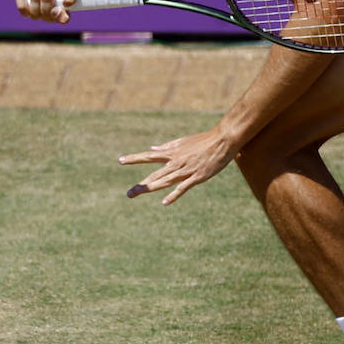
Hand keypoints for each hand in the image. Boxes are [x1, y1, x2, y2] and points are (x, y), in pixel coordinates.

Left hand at [119, 127, 238, 205]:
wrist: (223, 140)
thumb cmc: (204, 140)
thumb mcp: (183, 141)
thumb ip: (167, 147)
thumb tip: (152, 148)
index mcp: (172, 153)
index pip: (149, 156)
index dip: (134, 158)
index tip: (120, 160)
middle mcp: (176, 162)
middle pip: (155, 175)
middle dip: (141, 185)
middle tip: (128, 194)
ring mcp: (186, 170)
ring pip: (165, 181)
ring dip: (150, 188)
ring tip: (137, 194)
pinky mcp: (197, 177)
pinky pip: (182, 187)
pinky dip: (173, 195)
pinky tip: (164, 202)